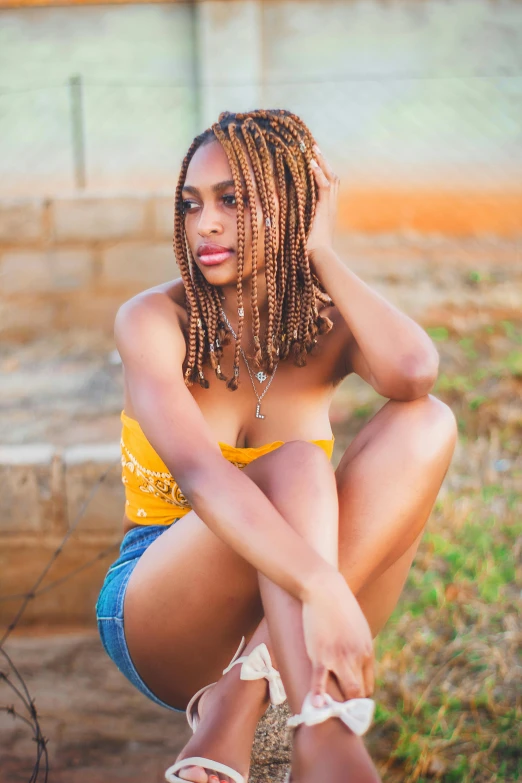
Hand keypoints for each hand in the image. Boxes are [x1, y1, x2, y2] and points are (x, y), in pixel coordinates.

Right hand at [301, 571, 373, 705]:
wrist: (325, 590)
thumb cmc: (339, 606)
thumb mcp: (357, 626)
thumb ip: (357, 646)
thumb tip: (353, 660)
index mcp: (367, 651)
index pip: (368, 685)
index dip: (359, 696)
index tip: (349, 701)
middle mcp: (357, 658)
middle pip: (359, 691)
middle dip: (352, 704)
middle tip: (341, 712)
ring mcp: (339, 658)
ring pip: (347, 691)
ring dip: (341, 705)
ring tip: (331, 712)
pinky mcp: (320, 655)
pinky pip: (320, 681)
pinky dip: (319, 696)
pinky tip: (316, 706)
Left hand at [306, 144, 339, 264]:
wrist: (319, 258)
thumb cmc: (308, 251)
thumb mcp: (300, 232)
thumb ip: (294, 222)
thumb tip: (277, 220)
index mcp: (326, 210)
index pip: (327, 185)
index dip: (321, 171)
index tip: (311, 159)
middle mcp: (330, 206)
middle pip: (332, 177)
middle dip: (323, 162)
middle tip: (313, 147)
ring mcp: (330, 207)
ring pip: (330, 178)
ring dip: (321, 163)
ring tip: (313, 149)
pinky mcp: (326, 209)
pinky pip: (324, 187)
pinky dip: (318, 175)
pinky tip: (311, 164)